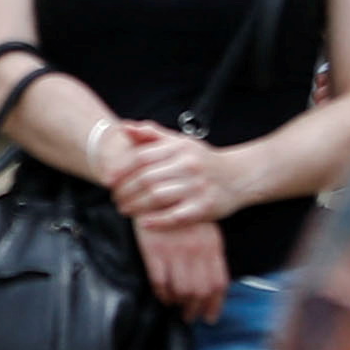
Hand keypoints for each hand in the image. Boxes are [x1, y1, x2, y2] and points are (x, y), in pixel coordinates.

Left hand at [108, 123, 236, 232]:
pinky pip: (175, 216)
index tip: (108, 181)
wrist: (240, 176)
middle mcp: (188, 166)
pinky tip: (144, 222)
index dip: (121, 170)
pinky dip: (157, 220)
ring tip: (124, 209)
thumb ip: (152, 134)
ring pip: (157, 197)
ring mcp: (197, 187)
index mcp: (179, 148)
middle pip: (146, 179)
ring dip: (135, 205)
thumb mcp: (180, 142)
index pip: (142, 158)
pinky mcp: (204, 207)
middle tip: (115, 198)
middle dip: (125, 190)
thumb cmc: (203, 160)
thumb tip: (126, 127)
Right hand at [136, 215, 229, 322]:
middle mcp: (196, 251)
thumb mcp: (206, 230)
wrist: (158, 192)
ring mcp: (175, 251)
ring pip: (181, 290)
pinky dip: (162, 294)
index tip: (210, 316)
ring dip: (179, 303)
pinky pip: (160, 282)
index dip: (215, 304)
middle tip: (190, 316)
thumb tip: (213, 283)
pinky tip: (163, 296)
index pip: (219, 283)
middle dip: (196, 309)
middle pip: (201, 291)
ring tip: (176, 306)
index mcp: (212, 246)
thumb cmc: (182, 213)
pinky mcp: (154, 251)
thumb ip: (211, 255)